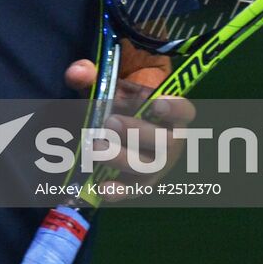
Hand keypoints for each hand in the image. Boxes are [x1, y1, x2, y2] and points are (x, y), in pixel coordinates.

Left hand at [65, 41, 195, 197]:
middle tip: (111, 122)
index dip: (175, 108)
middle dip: (137, 133)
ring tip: (96, 148)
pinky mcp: (140, 182)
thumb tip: (78, 72)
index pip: (184, 110)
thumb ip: (93, 75)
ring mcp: (157, 164)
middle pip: (164, 142)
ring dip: (122, 158)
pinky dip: (118, 191)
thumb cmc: (121, 101)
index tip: (156, 103)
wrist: (120, 123)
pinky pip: (132, 190)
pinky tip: (101, 188)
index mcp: (170, 112)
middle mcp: (170, 141)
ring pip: (148, 168)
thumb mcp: (110, 84)